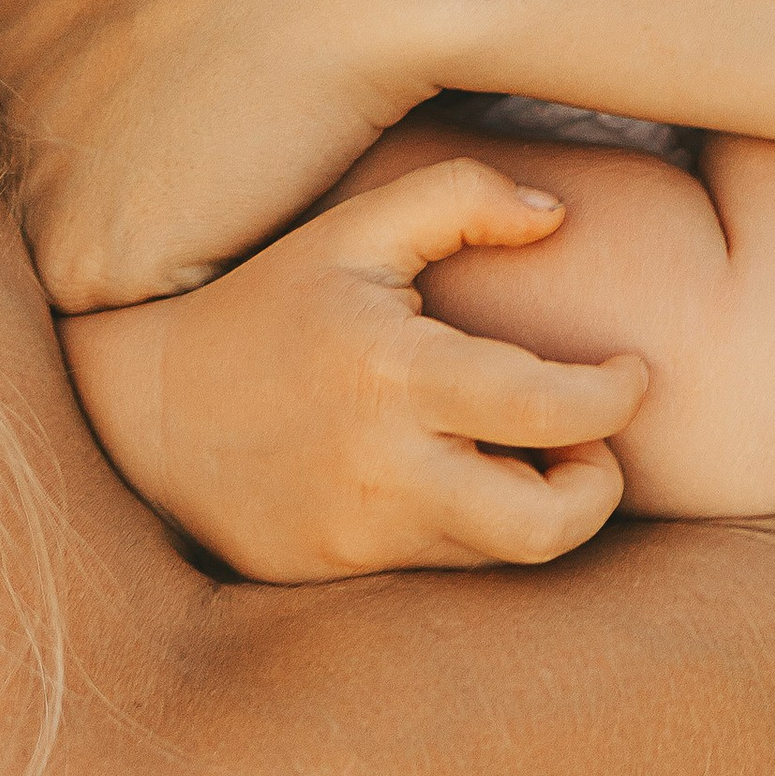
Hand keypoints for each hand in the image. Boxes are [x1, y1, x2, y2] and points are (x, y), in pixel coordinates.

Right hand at [58, 158, 651, 582]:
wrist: (143, 411)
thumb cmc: (265, 304)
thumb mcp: (352, 228)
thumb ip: (460, 201)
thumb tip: (558, 217)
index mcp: (394, 372)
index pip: (546, 408)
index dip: (615, 398)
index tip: (631, 373)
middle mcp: (384, 467)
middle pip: (544, 527)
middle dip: (598, 490)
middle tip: (594, 445)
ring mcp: (361, 533)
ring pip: (501, 555)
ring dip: (537, 507)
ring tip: (523, 450)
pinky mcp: (343, 575)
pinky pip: (444, 566)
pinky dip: (473, 527)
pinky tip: (458, 474)